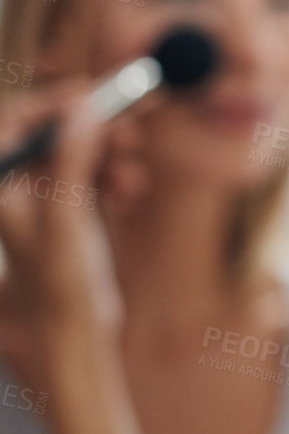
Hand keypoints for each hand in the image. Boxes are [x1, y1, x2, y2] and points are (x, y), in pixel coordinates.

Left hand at [0, 80, 122, 385]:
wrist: (73, 338)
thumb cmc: (58, 288)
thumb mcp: (68, 218)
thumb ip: (72, 159)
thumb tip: (84, 108)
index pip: (13, 122)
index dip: (54, 103)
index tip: (96, 95)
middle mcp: (10, 189)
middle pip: (50, 133)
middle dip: (91, 131)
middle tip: (130, 132)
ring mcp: (37, 200)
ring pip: (74, 154)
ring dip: (109, 158)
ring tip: (132, 179)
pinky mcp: (63, 212)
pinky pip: (88, 176)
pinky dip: (111, 179)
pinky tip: (128, 196)